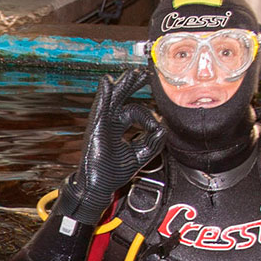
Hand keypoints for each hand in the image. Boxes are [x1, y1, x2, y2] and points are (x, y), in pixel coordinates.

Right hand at [65, 68, 150, 217]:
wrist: (98, 187)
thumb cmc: (112, 173)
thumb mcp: (140, 156)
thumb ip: (153, 143)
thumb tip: (163, 129)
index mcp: (118, 127)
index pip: (135, 111)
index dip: (149, 117)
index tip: (157, 127)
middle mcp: (110, 122)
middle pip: (121, 98)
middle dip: (132, 84)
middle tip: (142, 73)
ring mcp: (102, 124)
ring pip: (113, 99)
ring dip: (123, 85)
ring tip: (131, 73)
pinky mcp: (97, 129)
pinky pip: (101, 108)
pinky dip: (104, 95)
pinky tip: (107, 82)